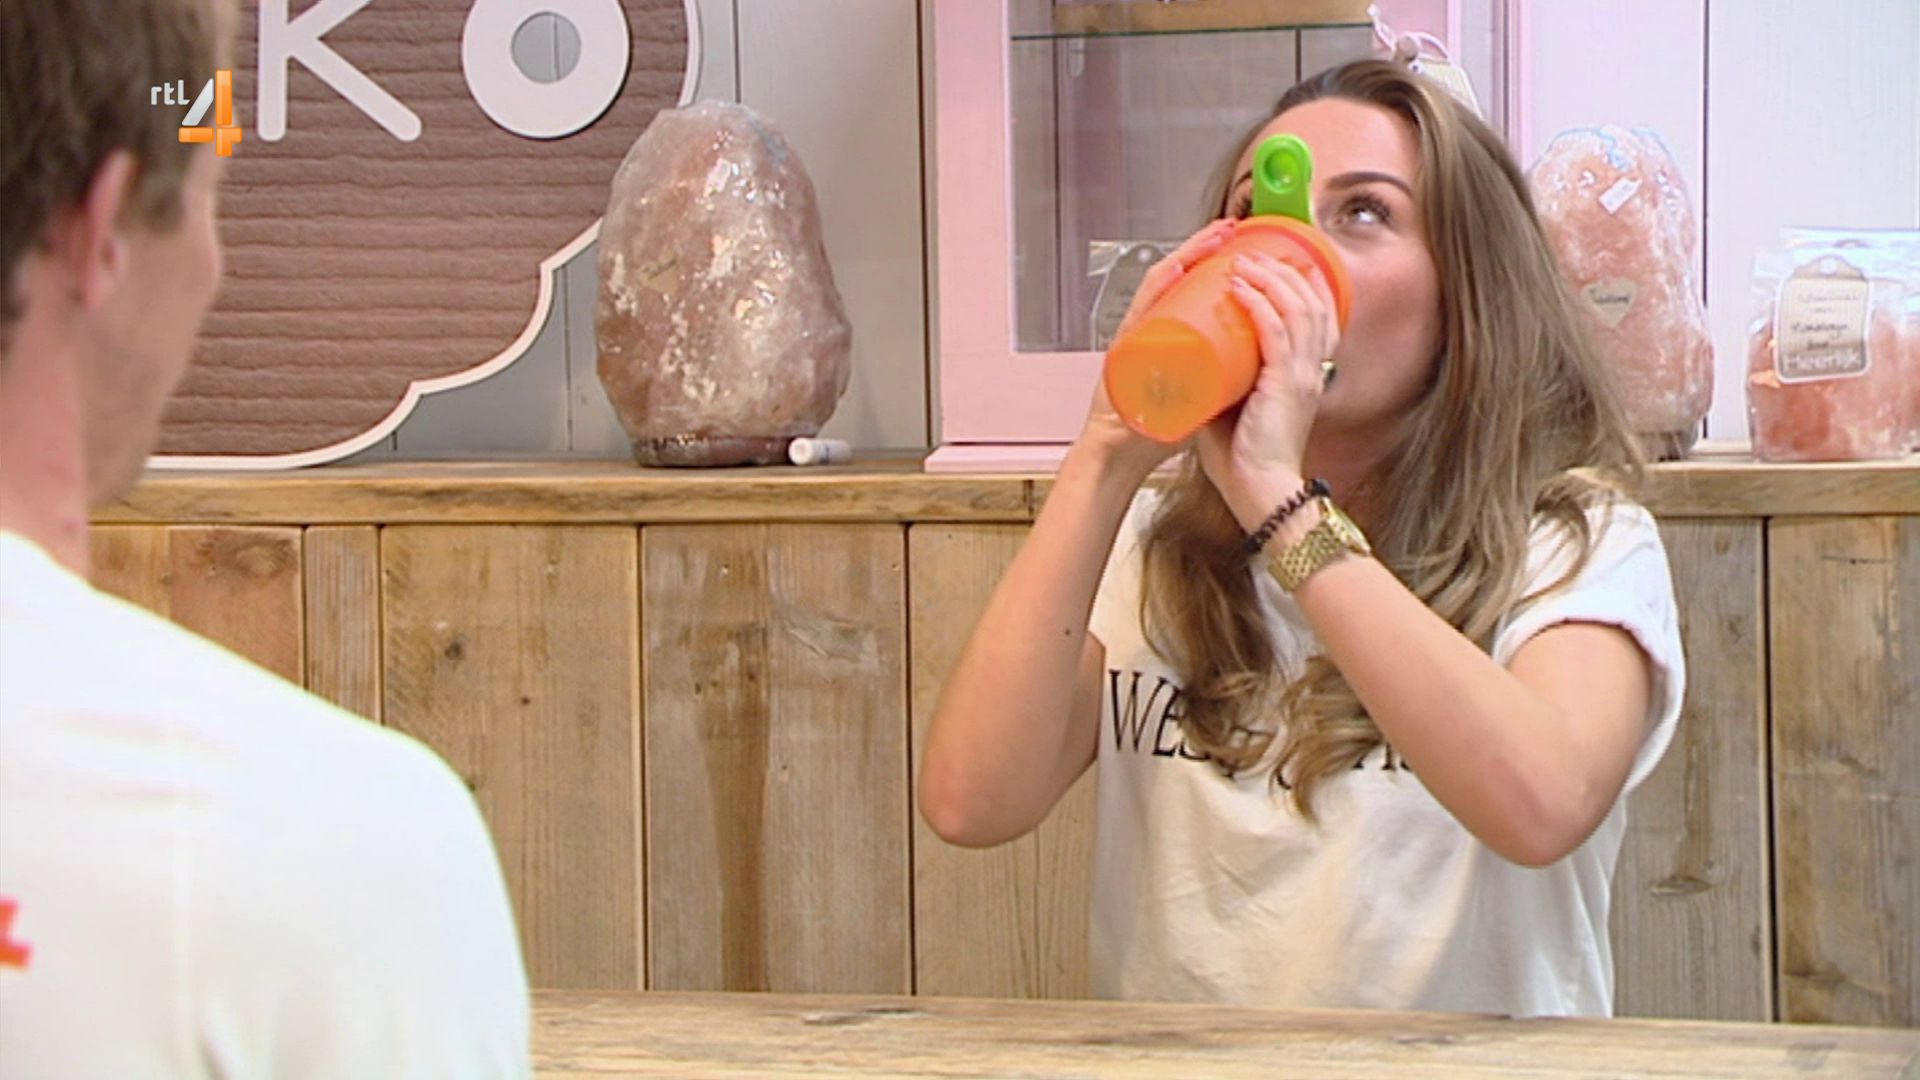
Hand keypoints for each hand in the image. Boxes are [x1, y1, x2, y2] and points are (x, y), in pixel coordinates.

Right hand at [1077, 219, 1236, 479]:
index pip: (1197, 292)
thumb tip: (1264, 363)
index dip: (1220, 267)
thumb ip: (1226, 377)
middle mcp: (1152, 327)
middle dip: (1206, 248)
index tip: (1250, 252)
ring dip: (1189, 253)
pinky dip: (1161, 283)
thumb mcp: (1203, 394)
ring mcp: (1137, 332)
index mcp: (1172, 337)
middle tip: (1233, 229)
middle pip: (1180, 277)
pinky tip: (1178, 264)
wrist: (1123, 455)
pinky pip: (1143, 306)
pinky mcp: (1124, 345)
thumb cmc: (1157, 429)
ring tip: (1215, 236)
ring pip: (1164, 282)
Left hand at [1195, 251, 1340, 529]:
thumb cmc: (1245, 462)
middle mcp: (1313, 370)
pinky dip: (1258, 303)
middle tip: (1252, 254)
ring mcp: (1304, 375)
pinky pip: (1276, 329)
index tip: (1271, 264)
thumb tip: (1199, 358)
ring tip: (1242, 262)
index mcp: (1308, 375)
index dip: (1299, 284)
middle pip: (1312, 300)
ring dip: (1268, 278)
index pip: (1318, 315)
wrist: (1260, 494)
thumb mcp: (1238, 409)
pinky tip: (1239, 286)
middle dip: (1282, 269)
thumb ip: (1226, 382)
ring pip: (1297, 306)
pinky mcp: (1286, 383)